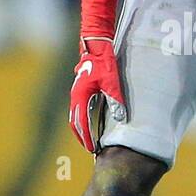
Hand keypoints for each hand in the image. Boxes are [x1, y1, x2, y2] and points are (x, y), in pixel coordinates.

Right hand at [69, 38, 125, 152]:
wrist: (96, 46)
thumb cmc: (103, 62)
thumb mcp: (112, 81)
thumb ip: (115, 100)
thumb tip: (121, 118)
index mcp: (81, 96)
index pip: (82, 123)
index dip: (87, 137)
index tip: (92, 149)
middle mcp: (75, 97)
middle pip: (75, 123)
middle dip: (82, 137)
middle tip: (91, 149)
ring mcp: (76, 93)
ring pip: (74, 117)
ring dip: (80, 130)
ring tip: (89, 140)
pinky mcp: (79, 90)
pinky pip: (77, 110)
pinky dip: (81, 121)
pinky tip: (89, 124)